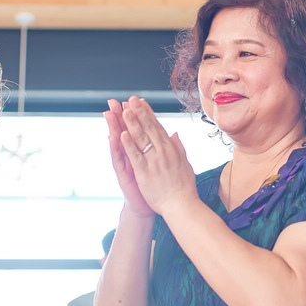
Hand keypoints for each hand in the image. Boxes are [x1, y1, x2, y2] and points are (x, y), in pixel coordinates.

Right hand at [105, 99, 153, 217]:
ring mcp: (125, 164)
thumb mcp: (159, 164)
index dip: (135, 115)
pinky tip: (113, 136)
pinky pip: (119, 159)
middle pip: (124, 132)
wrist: (147, 208)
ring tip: (109, 113)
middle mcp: (130, 156)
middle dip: (119, 116)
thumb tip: (168, 134)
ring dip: (113, 127)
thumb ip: (162, 149)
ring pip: (118, 143)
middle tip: (113, 101)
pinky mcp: (123, 175)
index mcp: (141, 151)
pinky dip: (116, 148)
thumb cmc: (154, 186)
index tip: (133, 100)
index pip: (138, 129)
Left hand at [118, 96, 198, 216]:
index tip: (141, 102)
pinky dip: (128, 145)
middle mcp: (163, 152)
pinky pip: (135, 156)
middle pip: (149, 128)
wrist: (182, 206)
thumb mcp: (184, 163)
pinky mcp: (145, 172)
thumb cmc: (184, 187)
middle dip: (139, 113)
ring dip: (132, 123)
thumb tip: (174, 134)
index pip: (158, 127)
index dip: (148, 113)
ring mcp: (154, 161)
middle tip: (131, 99)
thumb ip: (178, 148)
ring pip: (141, 139)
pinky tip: (122, 134)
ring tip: (124, 110)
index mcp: (171, 149)